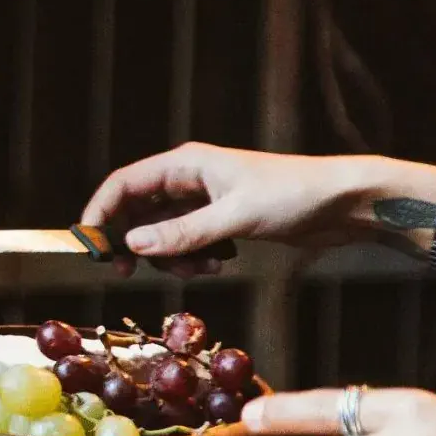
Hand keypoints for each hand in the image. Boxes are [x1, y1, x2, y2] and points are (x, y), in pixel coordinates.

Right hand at [80, 144, 390, 273]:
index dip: (101, 211)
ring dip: (170, 254)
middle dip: (134, 241)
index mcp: (185, 163)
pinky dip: (192, 256)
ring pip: (164, 229)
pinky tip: (215, 265)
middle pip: (139, 208)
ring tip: (197, 270)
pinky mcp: (223, 218)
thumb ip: (182, 233)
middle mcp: (189, 178)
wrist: (345, 203)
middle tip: (130, 272)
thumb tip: (131, 244)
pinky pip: (189, 239)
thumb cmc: (292, 196)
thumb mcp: (235, 217)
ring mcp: (206, 199)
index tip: (90, 245)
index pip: (124, 183)